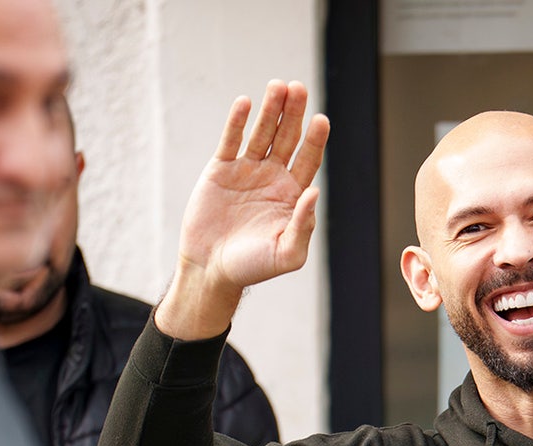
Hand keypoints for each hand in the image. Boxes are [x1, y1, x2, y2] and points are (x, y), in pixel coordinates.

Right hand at [158, 80, 329, 337]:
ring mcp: (247, 171)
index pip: (308, 159)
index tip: (321, 120)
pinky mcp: (220, 170)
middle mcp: (273, 178)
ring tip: (278, 86)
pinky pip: (231, 141)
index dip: (315, 139)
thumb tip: (314, 192)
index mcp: (292, 194)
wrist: (212, 271)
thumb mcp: (287, 253)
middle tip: (299, 88)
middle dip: (294, 114)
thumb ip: (303, 225)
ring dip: (270, 110)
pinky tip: (245, 103)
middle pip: (287, 138)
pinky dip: (237, 122)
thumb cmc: (253, 267)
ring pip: (262, 133)